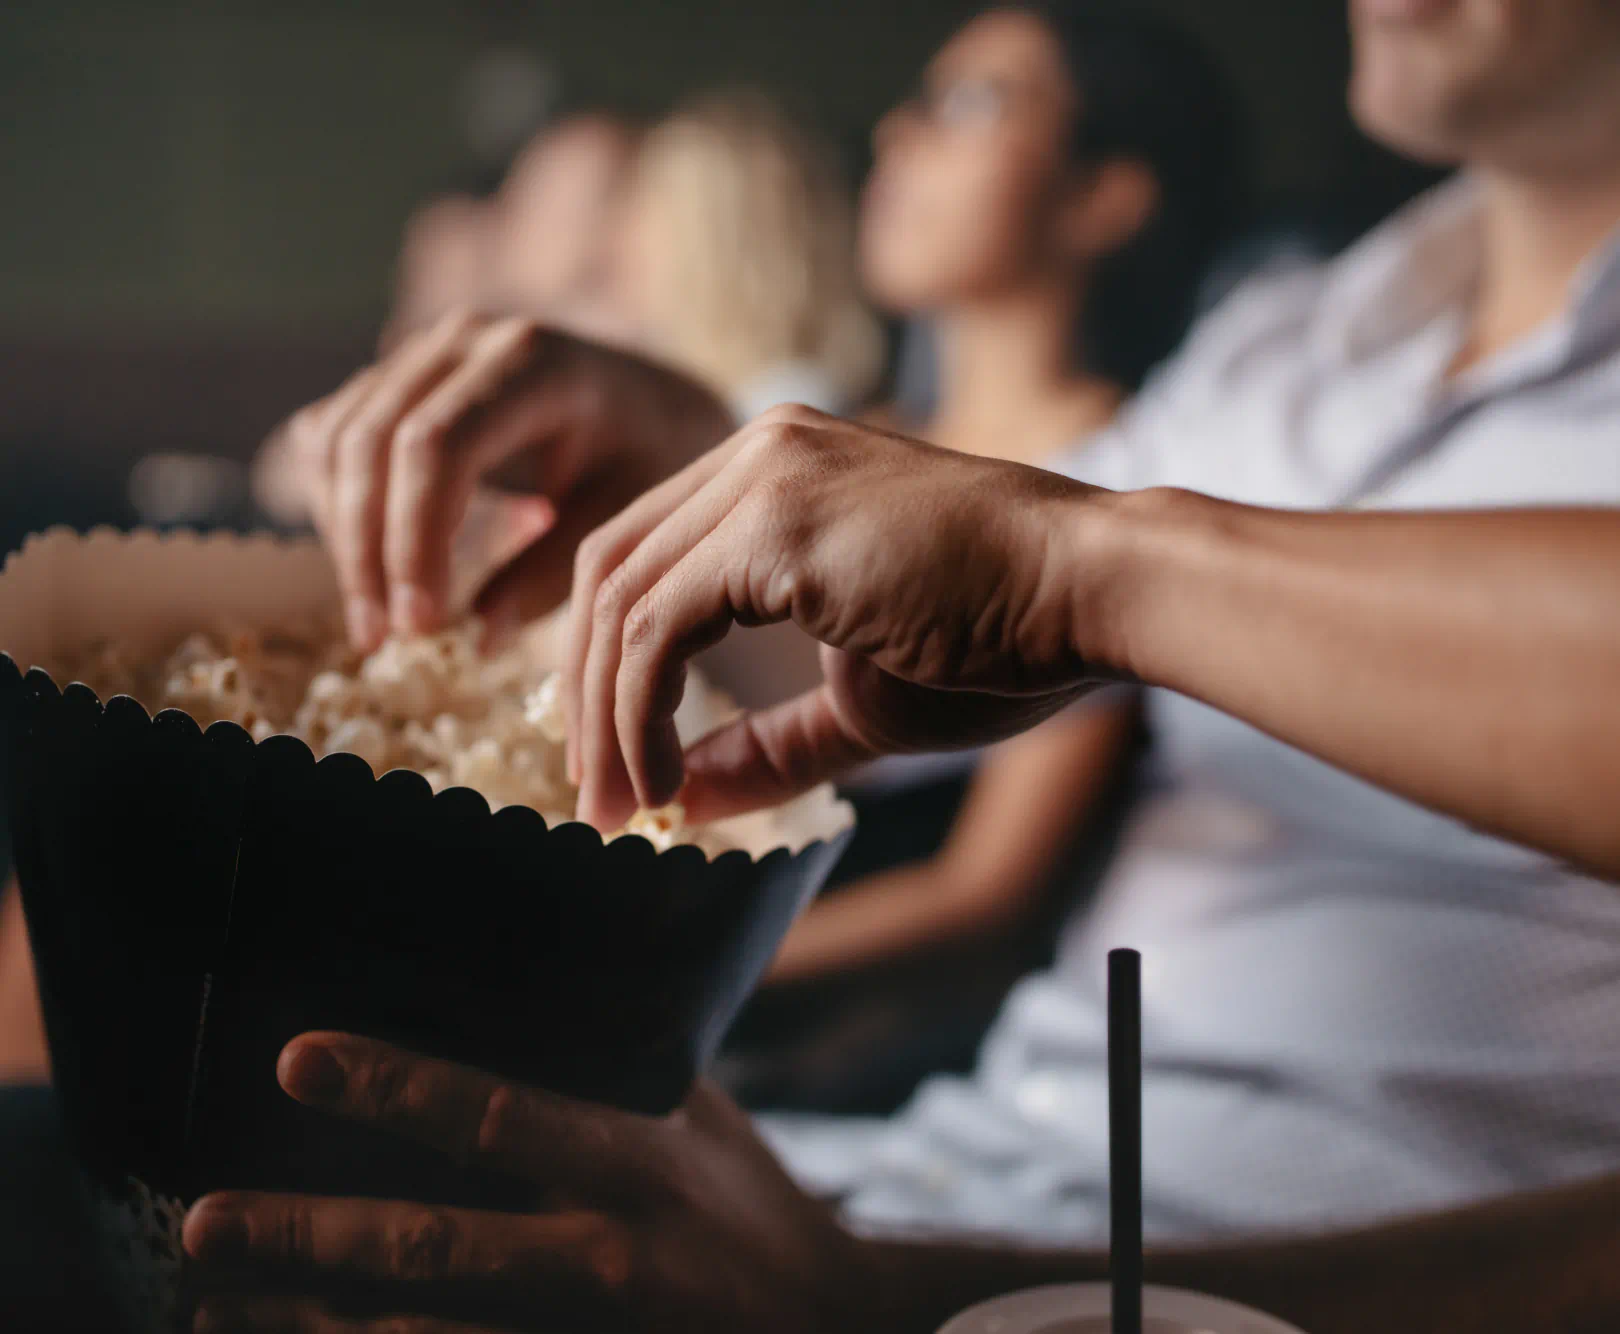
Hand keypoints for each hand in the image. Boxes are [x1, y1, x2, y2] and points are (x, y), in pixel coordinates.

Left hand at [184, 1033, 888, 1333]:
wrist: (832, 1332)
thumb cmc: (750, 1206)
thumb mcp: (699, 1117)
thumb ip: (616, 1067)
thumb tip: (530, 991)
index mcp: (631, 1165)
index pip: (497, 1116)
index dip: (398, 1087)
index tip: (297, 1058)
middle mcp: (601, 1256)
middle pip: (437, 1251)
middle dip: (313, 1238)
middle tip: (201, 1222)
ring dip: (315, 1327)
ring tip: (213, 1311)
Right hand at [285, 311, 731, 649]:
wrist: (652, 402)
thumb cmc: (647, 461)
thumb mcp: (623, 518)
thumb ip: (554, 573)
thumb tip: (480, 636)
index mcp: (533, 362)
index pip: (437, 446)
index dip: (414, 540)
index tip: (420, 624)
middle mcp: (465, 339)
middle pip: (372, 441)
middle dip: (368, 550)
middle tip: (382, 637)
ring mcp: (422, 351)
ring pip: (337, 438)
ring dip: (344, 536)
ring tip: (378, 620)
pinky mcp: (394, 375)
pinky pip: (331, 436)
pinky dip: (337, 506)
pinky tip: (373, 568)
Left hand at [561, 404, 1127, 827]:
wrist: (1091, 590)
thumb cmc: (999, 641)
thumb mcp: (857, 703)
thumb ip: (762, 745)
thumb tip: (677, 799)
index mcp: (772, 473)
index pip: (643, 559)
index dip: (606, 667)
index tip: (615, 761)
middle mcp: (755, 453)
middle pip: (607, 568)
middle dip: (583, 695)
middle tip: (594, 798)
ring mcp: (763, 477)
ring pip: (619, 599)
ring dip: (603, 718)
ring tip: (618, 807)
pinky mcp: (777, 521)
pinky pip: (657, 624)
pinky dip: (637, 711)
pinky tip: (657, 779)